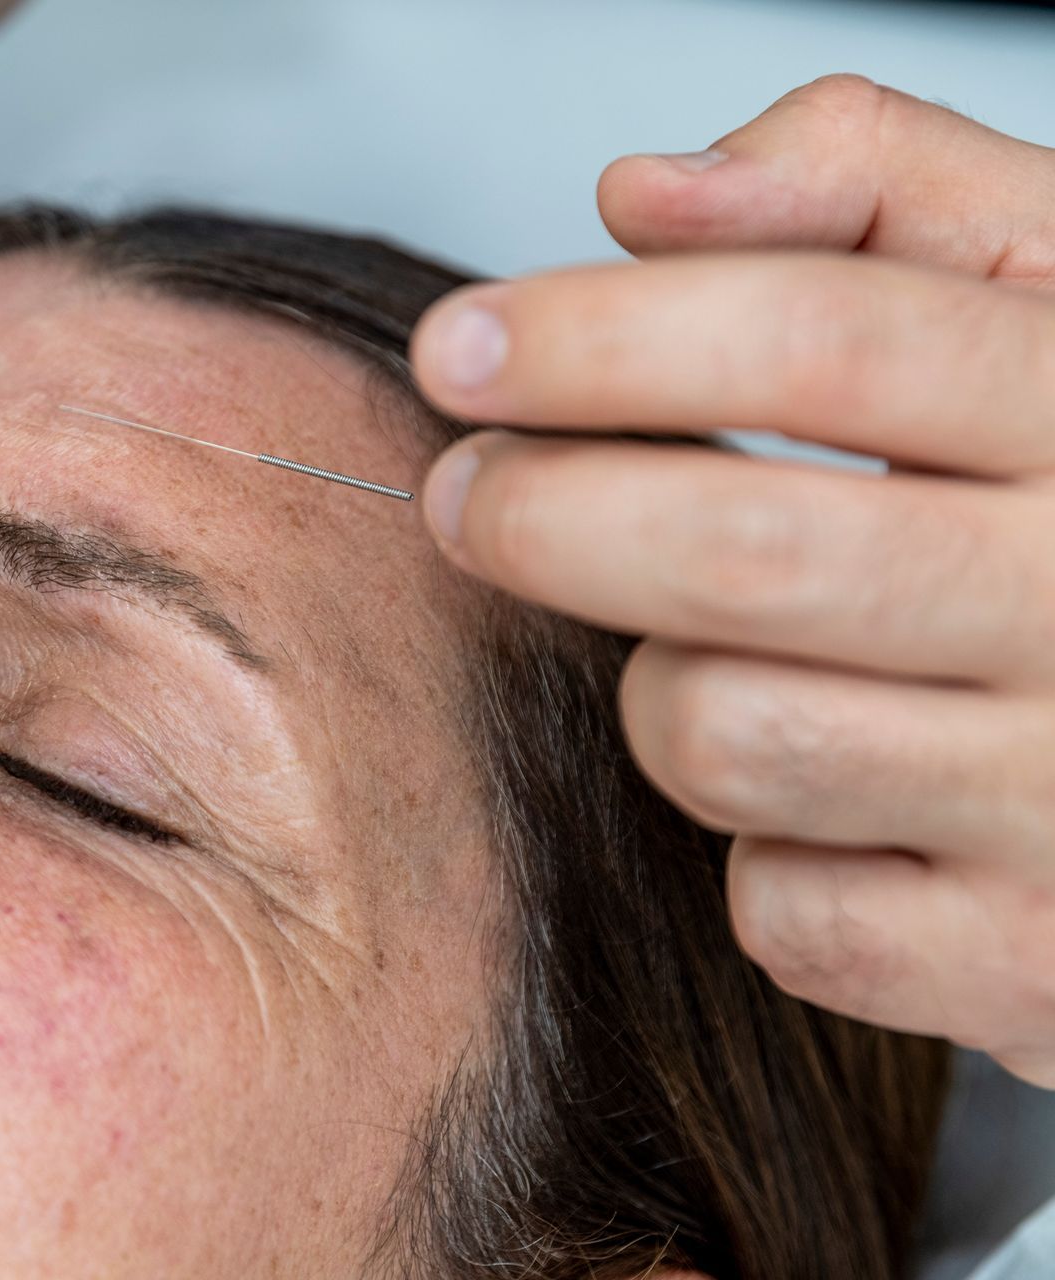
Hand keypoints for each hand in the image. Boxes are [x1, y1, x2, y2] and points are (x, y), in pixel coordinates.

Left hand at [410, 76, 1054, 1085]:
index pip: (821, 340)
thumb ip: (871, 194)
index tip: (460, 348)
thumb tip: (645, 198)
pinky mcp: (1029, 958)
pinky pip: (784, 910)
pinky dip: (755, 858)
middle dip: (547, 515)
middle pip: (740, 552)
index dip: (603, 338)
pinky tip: (816, 801)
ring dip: (660, 693)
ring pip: (724, 736)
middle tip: (466, 493)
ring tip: (706, 654)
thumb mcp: (1038, 295)